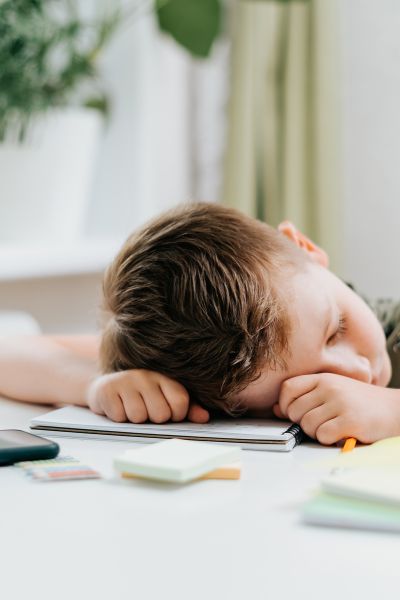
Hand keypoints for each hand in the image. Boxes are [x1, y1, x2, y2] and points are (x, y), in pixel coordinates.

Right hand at [86, 369, 209, 423]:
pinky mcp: (106, 389)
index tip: (168, 414)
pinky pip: (119, 417)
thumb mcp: (165, 399)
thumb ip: (186, 408)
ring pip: (139, 417)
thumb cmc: (141, 397)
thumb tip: (204, 418)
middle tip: (145, 410)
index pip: (180, 402)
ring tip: (130, 407)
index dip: (176, 416)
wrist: (106, 388)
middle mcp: (145, 375)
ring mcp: (125, 380)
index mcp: (163, 377)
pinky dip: (118, 418)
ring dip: (134, 420)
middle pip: (160, 414)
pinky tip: (117, 407)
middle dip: (153, 419)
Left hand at [276, 373, 399, 444]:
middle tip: (318, 424)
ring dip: (316, 433)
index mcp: (324, 378)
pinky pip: (322, 435)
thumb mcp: (333, 392)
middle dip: (301, 423)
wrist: (396, 409)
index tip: (293, 413)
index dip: (285, 404)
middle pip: (294, 410)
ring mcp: (340, 403)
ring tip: (332, 428)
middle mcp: (330, 387)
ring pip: (307, 425)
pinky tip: (340, 434)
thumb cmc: (362, 403)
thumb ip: (306, 397)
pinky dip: (328, 440)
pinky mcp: (350, 421)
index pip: (288, 388)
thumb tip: (277, 408)